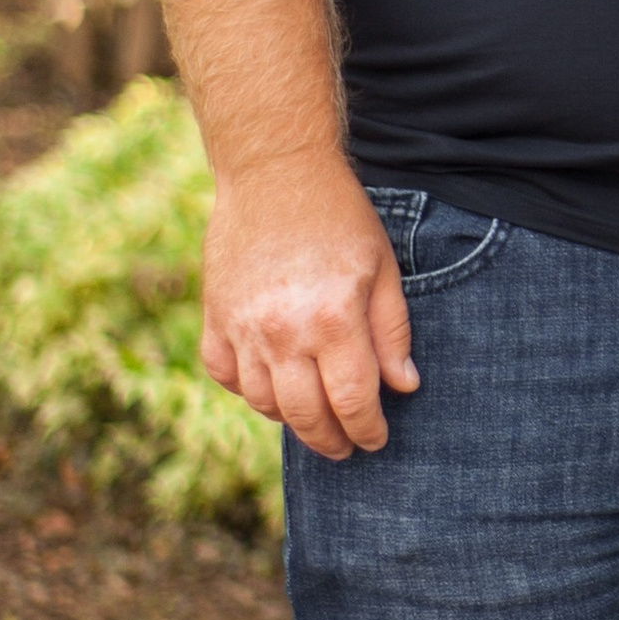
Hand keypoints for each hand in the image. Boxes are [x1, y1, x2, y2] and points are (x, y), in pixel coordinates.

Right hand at [200, 153, 418, 458]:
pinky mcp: (215, 316)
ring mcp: (242, 326)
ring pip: (263, 402)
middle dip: (331, 441)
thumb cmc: (339, 217)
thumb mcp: (383, 269)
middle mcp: (282, 331)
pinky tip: (270, 385)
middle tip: (346, 447)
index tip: (376, 439)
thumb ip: (392, 332)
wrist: (274, 172)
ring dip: (290, 419)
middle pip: (306, 415)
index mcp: (332, 320)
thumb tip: (403, 387)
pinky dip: (247, 389)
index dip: (368, 429)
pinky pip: (225, 375)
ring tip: (313, 418)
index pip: (353, 401)